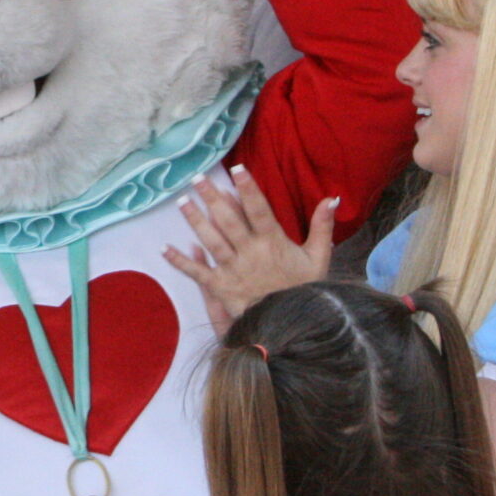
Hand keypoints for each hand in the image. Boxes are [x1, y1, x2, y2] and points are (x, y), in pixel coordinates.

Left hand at [163, 165, 334, 334]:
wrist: (293, 326)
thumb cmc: (304, 289)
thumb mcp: (319, 258)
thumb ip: (322, 227)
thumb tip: (331, 198)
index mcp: (273, 243)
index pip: (259, 210)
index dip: (248, 188)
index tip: (236, 168)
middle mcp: (250, 253)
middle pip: (228, 220)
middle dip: (212, 198)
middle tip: (197, 177)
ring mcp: (233, 270)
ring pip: (211, 241)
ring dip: (195, 221)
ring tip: (182, 201)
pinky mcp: (221, 287)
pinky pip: (197, 274)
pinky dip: (180, 262)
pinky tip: (164, 248)